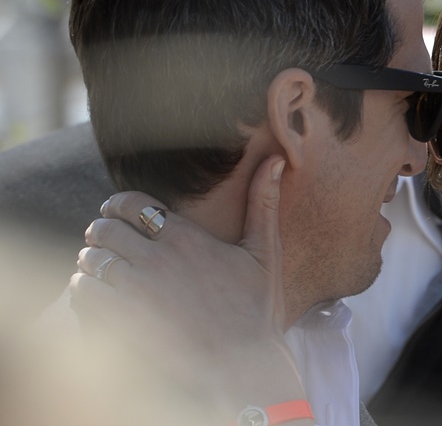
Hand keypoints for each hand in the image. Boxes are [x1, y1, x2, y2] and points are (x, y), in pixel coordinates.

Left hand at [70, 156, 308, 416]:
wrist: (242, 367)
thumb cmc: (256, 311)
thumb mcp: (264, 254)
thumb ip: (264, 203)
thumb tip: (275, 159)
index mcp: (186, 238)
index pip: (129, 203)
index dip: (117, 206)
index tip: (117, 214)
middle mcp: (156, 259)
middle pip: (102, 230)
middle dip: (101, 235)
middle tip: (107, 245)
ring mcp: (135, 292)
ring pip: (88, 262)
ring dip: (91, 267)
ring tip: (102, 275)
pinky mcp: (120, 323)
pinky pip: (81, 296)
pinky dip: (84, 296)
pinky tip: (99, 302)